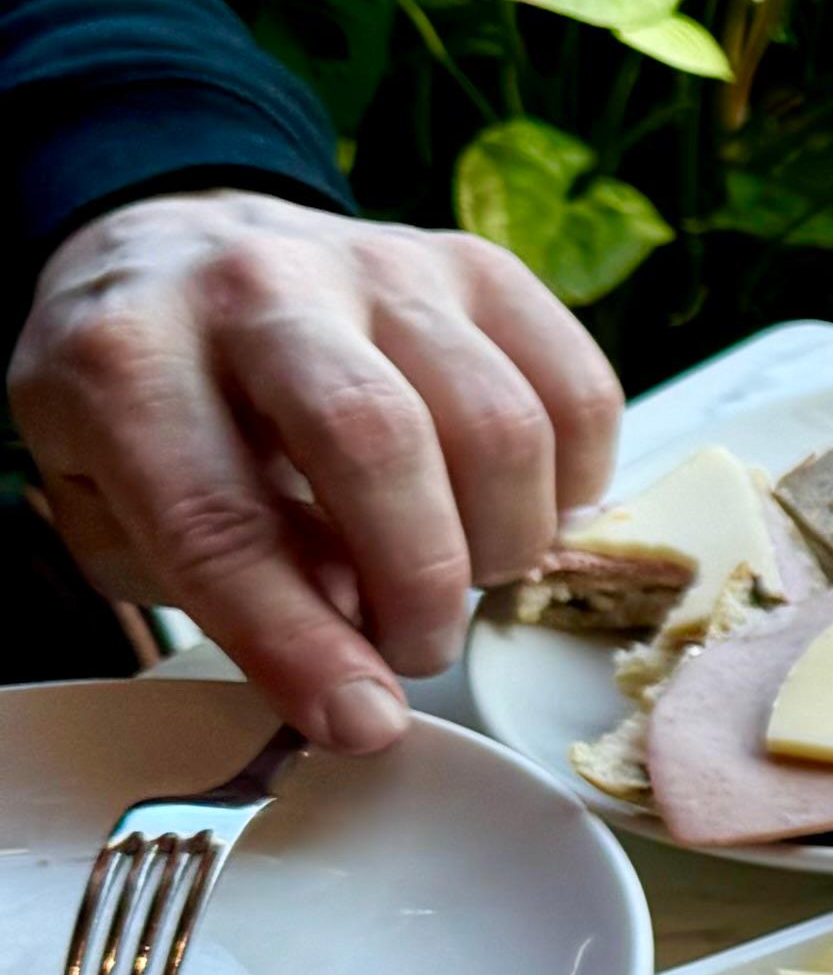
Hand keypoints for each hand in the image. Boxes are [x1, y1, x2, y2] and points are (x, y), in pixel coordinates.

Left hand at [12, 192, 622, 754]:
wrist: (180, 252)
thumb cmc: (149, 403)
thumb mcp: (114, 504)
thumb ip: (210, 578)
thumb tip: (352, 632)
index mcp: (127, 359)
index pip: (220, 521)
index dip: (298, 642)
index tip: (360, 722)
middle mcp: (257, 288)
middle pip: (377, 441)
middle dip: (419, 585)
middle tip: (414, 649)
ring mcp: (381, 265)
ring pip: (498, 421)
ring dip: (502, 543)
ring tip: (461, 578)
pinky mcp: (476, 267)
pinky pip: (577, 389)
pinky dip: (572, 485)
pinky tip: (515, 514)